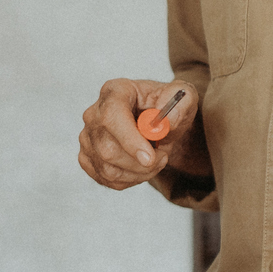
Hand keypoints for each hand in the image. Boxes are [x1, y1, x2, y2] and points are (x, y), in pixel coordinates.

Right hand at [78, 78, 198, 189]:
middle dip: (140, 163)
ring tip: (155, 160)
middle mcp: (94, 114)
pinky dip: (129, 180)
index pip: (112, 116)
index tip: (150, 158)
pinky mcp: (88, 157)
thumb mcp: (184, 97)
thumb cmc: (167, 107)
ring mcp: (87, 137)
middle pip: (107, 148)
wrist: (159, 124)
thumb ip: (182, 103)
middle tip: (162, 157)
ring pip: (108, 168)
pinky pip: (106, 179)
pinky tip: (140, 167)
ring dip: (139, 173)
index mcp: (115, 92)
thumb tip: (168, 120)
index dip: (129, 140)